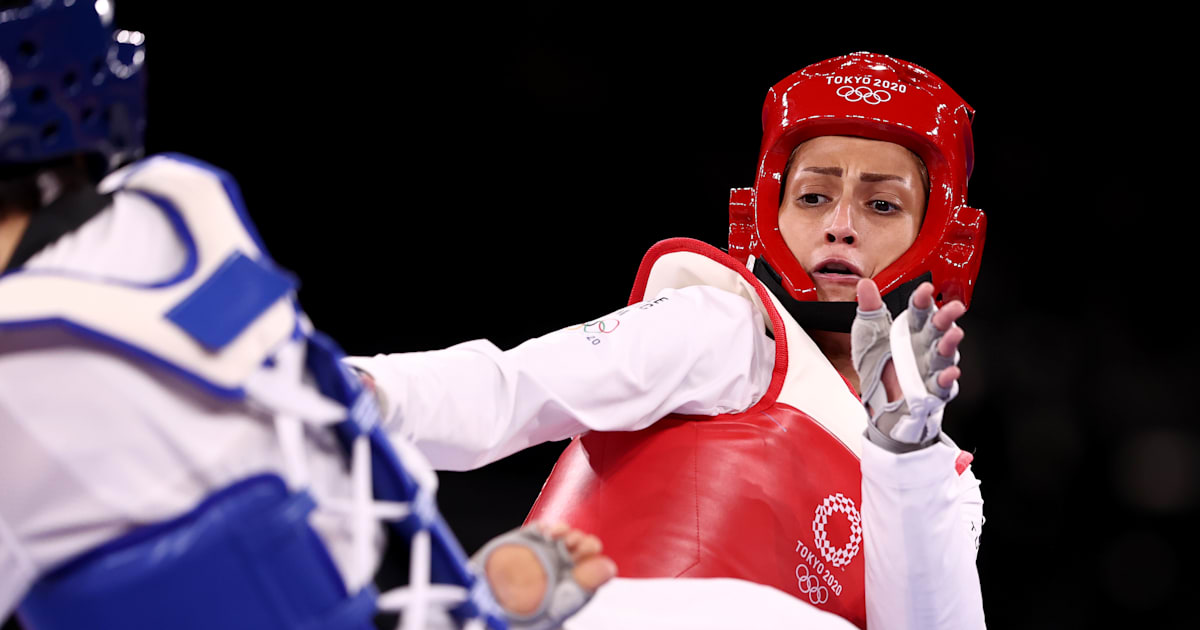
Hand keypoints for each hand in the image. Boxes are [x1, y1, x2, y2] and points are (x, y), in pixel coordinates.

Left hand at [852, 279, 966, 446]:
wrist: (878, 403)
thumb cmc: (879, 366)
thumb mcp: (869, 335)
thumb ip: (870, 309)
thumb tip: (865, 284)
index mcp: (911, 331)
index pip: (919, 311)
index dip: (922, 300)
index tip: (925, 289)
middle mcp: (924, 347)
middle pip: (938, 329)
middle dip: (946, 318)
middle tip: (954, 307)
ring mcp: (930, 368)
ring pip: (944, 354)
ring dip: (950, 344)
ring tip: (954, 334)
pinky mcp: (932, 390)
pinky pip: (942, 385)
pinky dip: (945, 379)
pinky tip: (948, 373)